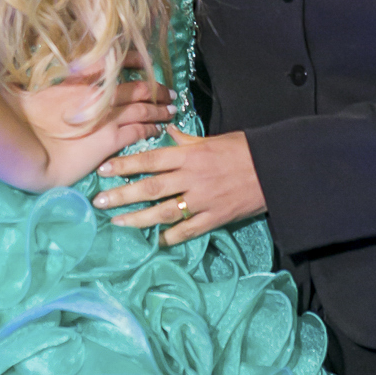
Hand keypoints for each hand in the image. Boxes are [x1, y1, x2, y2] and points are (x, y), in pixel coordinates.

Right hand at [6, 54, 177, 189]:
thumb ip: (49, 75)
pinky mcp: (111, 139)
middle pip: (137, 88)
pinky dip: (151, 128)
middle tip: (170, 92)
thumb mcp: (33, 84)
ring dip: (160, 109)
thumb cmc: (22, 115)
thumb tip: (47, 64)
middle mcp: (99, 93)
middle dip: (156, 90)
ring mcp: (107, 116)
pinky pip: (139, 131)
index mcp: (82, 77)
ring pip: (143, 109)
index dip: (135, 62)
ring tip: (172, 110)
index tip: (146, 62)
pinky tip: (158, 130)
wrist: (26, 146)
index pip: (116, 63)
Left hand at [93, 128, 265, 246]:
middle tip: (99, 201)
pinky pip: (189, 230)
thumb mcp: (214, 139)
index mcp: (191, 155)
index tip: (104, 169)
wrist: (276, 169)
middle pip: (151, 187)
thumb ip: (187, 141)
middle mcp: (192, 178)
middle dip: (122, 195)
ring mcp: (203, 200)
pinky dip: (171, 237)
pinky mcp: (216, 218)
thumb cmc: (245, 150)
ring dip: (138, 218)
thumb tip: (168, 132)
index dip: (125, 165)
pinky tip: (156, 242)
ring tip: (118, 222)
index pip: (150, 159)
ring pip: (164, 212)